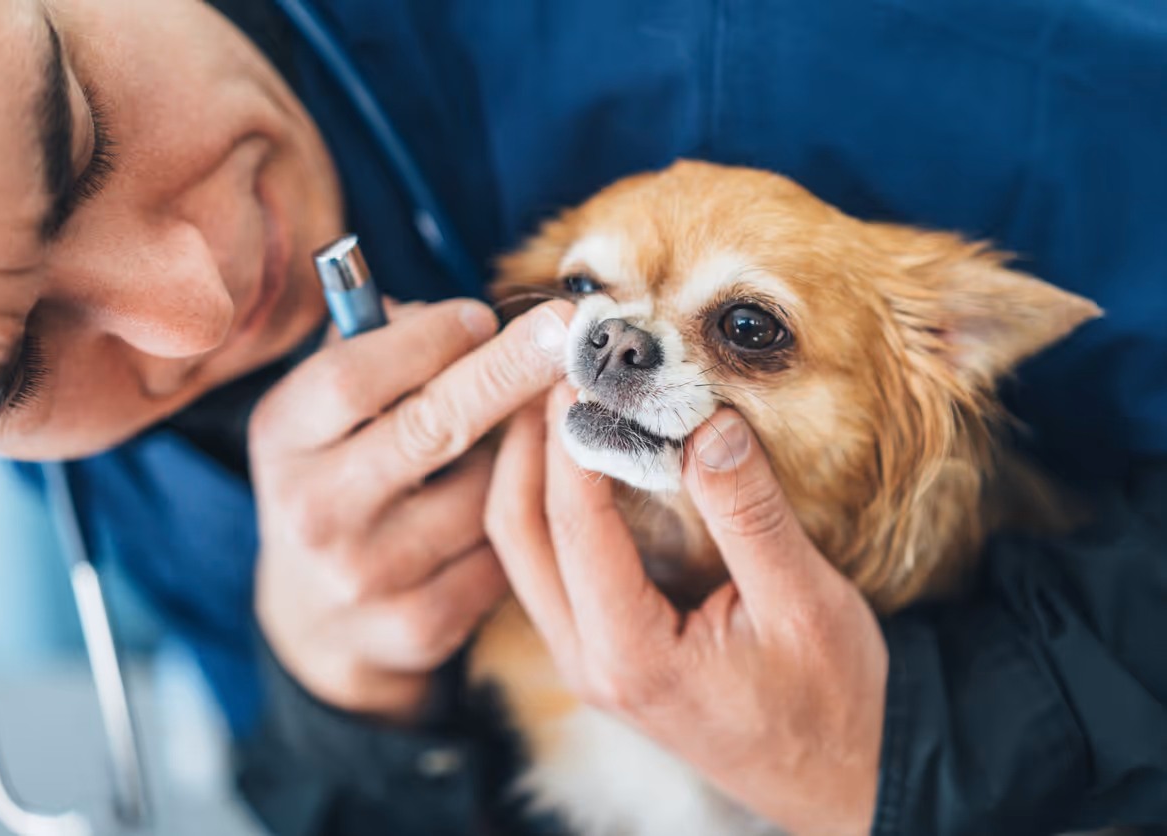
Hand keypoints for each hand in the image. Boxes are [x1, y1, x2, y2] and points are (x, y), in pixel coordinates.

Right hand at [251, 299, 572, 722]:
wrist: (315, 613)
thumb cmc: (341, 472)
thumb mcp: (325, 410)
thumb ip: (377, 348)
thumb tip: (466, 318)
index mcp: (283, 439)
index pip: (353, 378)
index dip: (427, 339)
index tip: (482, 315)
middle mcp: (313, 511)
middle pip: (428, 427)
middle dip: (506, 371)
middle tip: (566, 331)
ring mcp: (364, 576)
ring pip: (482, 491)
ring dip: (511, 457)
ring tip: (495, 448)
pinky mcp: (419, 625)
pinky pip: (502, 550)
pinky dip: (515, 519)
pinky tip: (499, 509)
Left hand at [486, 385, 886, 835]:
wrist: (839, 779)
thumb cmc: (831, 700)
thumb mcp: (805, 603)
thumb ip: (750, 513)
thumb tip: (705, 420)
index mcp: (631, 653)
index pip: (574, 523)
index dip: (571, 434)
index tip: (582, 364)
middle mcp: (587, 660)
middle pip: (516, 532)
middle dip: (525, 441)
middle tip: (551, 363)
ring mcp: (584, 658)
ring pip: (519, 548)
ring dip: (527, 468)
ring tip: (554, 392)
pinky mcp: (597, 648)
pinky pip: (545, 564)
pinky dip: (548, 501)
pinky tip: (574, 452)